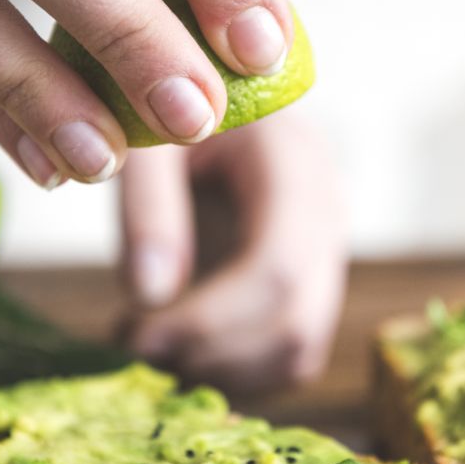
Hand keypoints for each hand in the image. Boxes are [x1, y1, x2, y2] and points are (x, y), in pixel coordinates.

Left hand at [122, 112, 346, 391]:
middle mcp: (328, 209)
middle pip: (296, 321)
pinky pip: (290, 355)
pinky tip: (180, 348)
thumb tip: (149, 297)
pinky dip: (235, 371)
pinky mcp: (311, 282)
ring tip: (151, 349)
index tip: (138, 335)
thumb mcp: (146, 137)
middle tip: (135, 351)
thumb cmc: (169, 104)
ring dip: (223, 372)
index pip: (278, 267)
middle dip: (211, 353)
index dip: (210, 319)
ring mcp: (327, 250)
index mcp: (295, 160)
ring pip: (299, 351)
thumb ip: (148, 207)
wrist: (202, 92)